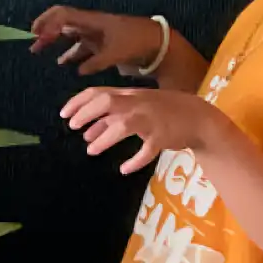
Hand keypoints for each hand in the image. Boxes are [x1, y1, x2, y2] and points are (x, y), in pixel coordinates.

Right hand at [30, 6, 163, 77]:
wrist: (157, 42)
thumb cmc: (137, 42)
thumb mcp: (117, 53)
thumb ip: (96, 62)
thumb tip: (79, 70)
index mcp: (92, 21)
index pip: (63, 15)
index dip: (47, 22)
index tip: (36, 35)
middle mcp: (91, 25)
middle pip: (63, 22)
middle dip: (46, 30)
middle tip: (33, 41)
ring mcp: (96, 33)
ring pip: (69, 35)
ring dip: (54, 41)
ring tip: (40, 50)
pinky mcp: (101, 44)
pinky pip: (81, 47)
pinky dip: (70, 54)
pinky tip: (64, 63)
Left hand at [63, 85, 221, 174]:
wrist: (198, 117)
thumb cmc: (162, 112)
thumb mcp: (135, 110)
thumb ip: (111, 119)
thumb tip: (85, 134)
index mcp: (129, 95)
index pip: (98, 92)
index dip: (78, 102)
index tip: (64, 115)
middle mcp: (138, 103)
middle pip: (108, 102)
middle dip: (87, 113)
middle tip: (73, 128)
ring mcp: (151, 119)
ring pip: (123, 125)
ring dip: (104, 138)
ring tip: (92, 150)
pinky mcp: (163, 137)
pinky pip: (147, 150)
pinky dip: (134, 160)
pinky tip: (124, 169)